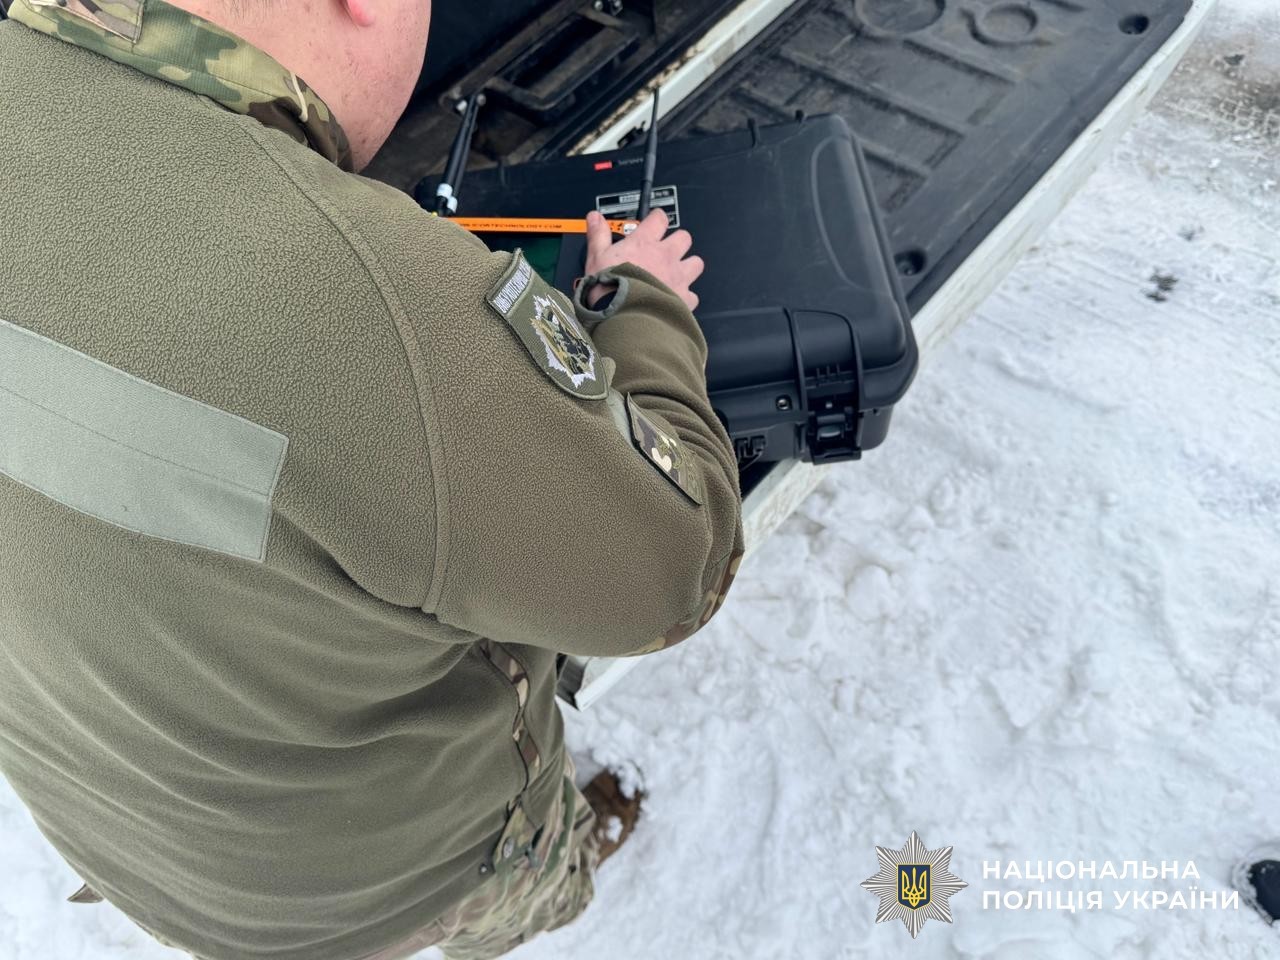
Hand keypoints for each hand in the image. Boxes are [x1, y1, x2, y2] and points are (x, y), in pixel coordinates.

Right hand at [583, 209, 704, 310]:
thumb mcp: (597, 257)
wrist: (624, 316)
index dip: (656, 220)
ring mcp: (678, 277)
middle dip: (677, 242)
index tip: (653, 225)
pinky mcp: (684, 299)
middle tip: (666, 252)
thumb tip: (595, 218)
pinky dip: (687, 298)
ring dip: (688, 267)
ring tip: (676, 275)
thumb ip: (599, 235)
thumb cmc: (610, 288)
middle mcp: (665, 256)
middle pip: (684, 238)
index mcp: (644, 243)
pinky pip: (693, 295)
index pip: (659, 218)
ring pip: (696, 263)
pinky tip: (676, 301)